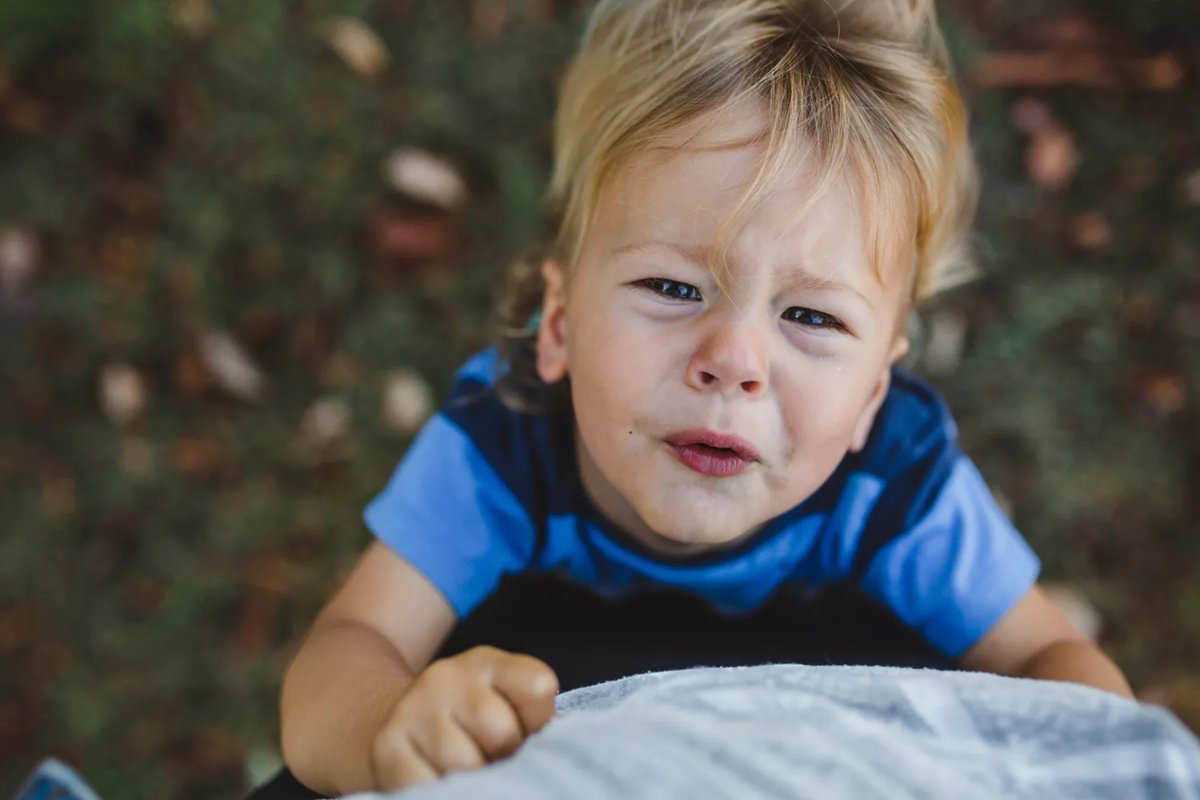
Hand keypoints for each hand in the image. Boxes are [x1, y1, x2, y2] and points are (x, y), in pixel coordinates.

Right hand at [369, 645, 558, 788]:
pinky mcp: (387, 747)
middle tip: (493, 760)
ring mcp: (412, 710)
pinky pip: (428, 787)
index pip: (537, 685)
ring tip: (468, 774)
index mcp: (487, 664)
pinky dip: (441, 793)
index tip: (527, 731)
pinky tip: (441, 782)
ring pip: (463, 765)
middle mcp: (447, 678)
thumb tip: (550, 754)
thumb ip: (533, 720)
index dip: (538, 721)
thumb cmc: (470, 723)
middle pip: (500, 731)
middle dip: (504, 757)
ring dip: (473, 781)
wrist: (398, 721)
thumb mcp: (506, 704)